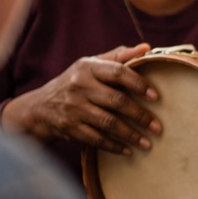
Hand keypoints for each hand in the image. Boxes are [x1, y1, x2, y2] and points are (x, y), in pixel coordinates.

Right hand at [1, 43, 160, 153]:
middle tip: (158, 127)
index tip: (156, 97)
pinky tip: (128, 150)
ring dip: (130, 135)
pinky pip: (96, 139)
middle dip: (140, 116)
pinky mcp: (69, 127)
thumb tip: (147, 48)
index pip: (118, 73)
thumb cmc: (75, 81)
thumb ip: (118, 56)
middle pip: (117, 101)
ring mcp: (73, 108)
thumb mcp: (91, 64)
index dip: (139, 84)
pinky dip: (114, 146)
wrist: (39, 107)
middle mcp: (79, 86)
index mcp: (88, 67)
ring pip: (108, 123)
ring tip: (148, 143)